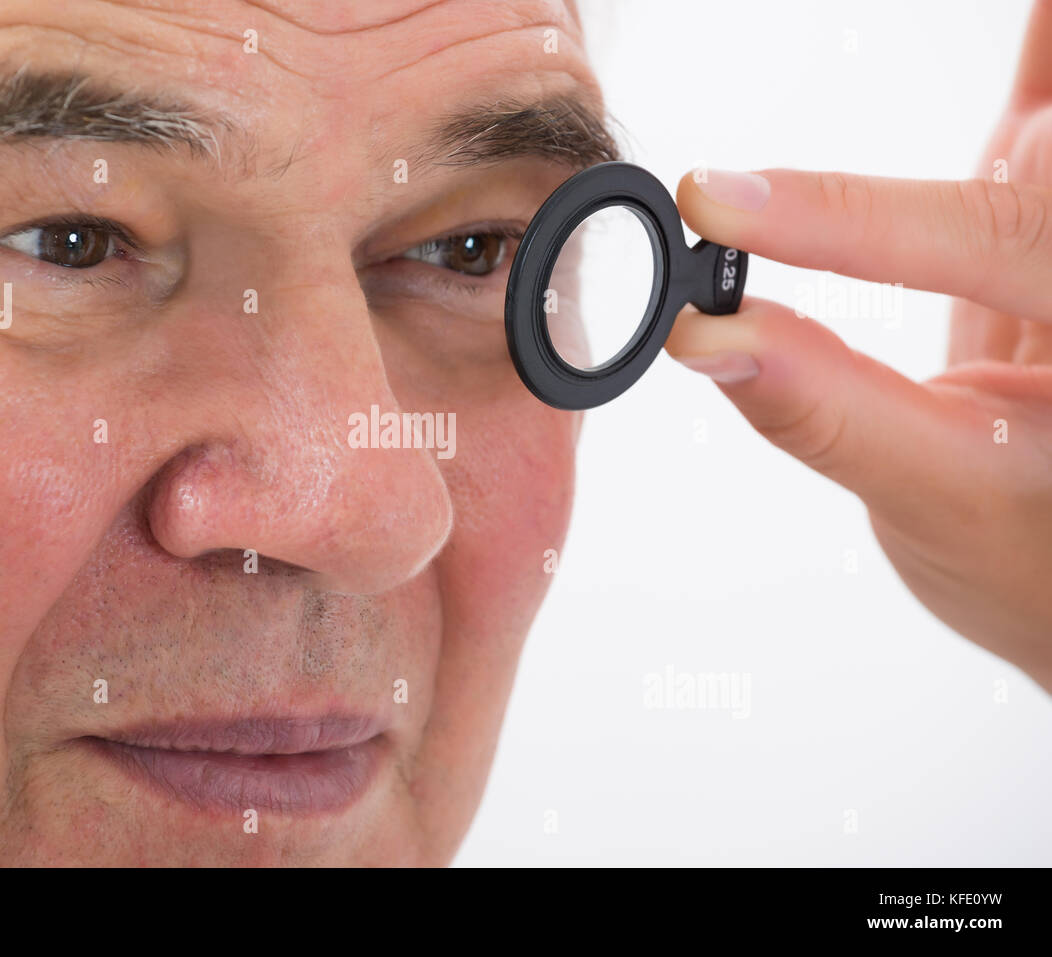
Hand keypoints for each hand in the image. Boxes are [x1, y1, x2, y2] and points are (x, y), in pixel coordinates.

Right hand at [665, 1, 1051, 691]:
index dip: (840, 219)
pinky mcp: (1041, 207)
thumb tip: (704, 339)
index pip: (985, 241)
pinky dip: (1031, 52)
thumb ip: (823, 411)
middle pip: (1046, 147)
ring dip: (1028, 58)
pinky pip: (1040, 104)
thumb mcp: (933, 501)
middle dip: (1026, 93)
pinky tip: (1023, 23)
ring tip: (1009, 20)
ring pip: (1049, 113)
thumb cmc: (1033, 556)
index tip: (717, 206)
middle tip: (934, 82)